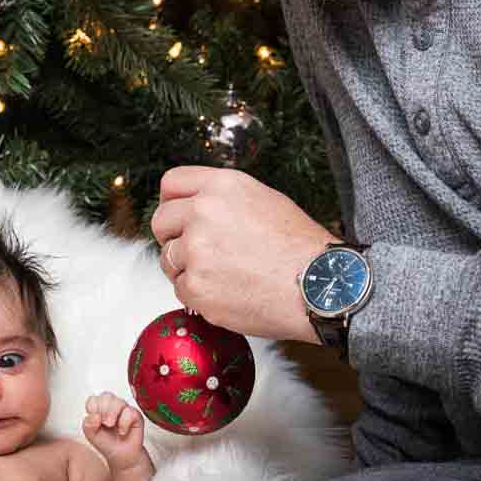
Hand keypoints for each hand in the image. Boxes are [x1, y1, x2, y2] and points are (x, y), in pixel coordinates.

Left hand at [82, 391, 146, 464]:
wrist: (121, 455)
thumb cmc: (106, 442)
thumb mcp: (91, 434)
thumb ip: (88, 424)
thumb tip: (94, 415)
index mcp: (99, 407)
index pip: (94, 399)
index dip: (93, 407)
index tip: (94, 418)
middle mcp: (112, 406)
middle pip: (106, 396)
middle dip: (103, 410)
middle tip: (105, 423)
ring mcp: (124, 409)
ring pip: (119, 401)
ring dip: (113, 414)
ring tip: (112, 426)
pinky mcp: (135, 415)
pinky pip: (130, 412)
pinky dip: (124, 422)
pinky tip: (122, 431)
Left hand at [149, 166, 334, 343]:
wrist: (320, 285)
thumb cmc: (300, 247)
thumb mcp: (263, 199)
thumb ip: (222, 199)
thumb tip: (193, 208)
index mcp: (220, 186)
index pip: (171, 184)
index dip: (173, 203)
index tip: (177, 217)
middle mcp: (203, 213)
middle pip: (160, 222)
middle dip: (173, 237)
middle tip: (197, 252)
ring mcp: (196, 252)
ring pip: (168, 259)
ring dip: (187, 269)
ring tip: (223, 275)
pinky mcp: (196, 288)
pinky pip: (181, 290)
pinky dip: (199, 296)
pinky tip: (229, 293)